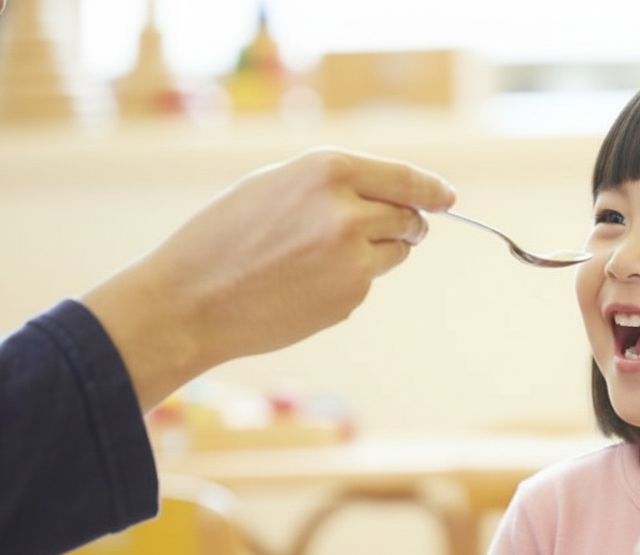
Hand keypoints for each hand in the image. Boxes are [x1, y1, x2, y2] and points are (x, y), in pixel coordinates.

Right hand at [81, 147, 455, 409]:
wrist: (192, 300)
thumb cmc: (224, 236)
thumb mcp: (275, 185)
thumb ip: (333, 183)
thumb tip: (389, 195)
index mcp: (328, 170)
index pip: (405, 177)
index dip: (432, 189)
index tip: (447, 197)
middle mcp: (348, 211)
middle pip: (408, 217)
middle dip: (406, 223)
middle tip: (385, 229)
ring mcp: (353, 259)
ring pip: (395, 252)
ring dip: (380, 251)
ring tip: (326, 257)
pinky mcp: (350, 298)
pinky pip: (367, 282)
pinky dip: (350, 281)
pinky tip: (306, 284)